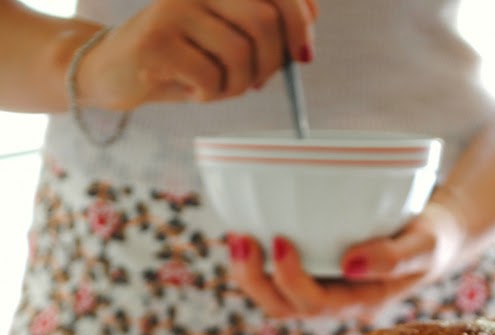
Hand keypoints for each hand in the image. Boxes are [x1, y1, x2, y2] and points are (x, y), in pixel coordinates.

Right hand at [76, 0, 316, 109]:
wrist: (115, 71)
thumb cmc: (181, 59)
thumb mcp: (226, 40)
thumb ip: (264, 28)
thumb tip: (308, 29)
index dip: (300, 20)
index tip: (304, 55)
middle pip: (263, 20)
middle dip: (271, 63)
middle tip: (258, 83)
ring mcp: (174, 8)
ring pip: (239, 53)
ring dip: (238, 84)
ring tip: (218, 87)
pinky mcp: (156, 40)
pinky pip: (209, 77)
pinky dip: (210, 94)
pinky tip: (193, 91)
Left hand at [227, 194, 468, 319]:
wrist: (434, 236)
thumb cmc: (431, 239)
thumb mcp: (425, 246)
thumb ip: (394, 258)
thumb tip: (349, 264)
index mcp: (359, 303)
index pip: (317, 303)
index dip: (291, 278)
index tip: (279, 239)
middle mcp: (334, 302)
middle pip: (284, 307)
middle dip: (255, 279)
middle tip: (241, 238)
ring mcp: (320, 288)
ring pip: (274, 296)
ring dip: (248, 273)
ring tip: (235, 237)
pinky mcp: (313, 271)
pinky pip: (274, 275)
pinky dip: (256, 259)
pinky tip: (244, 230)